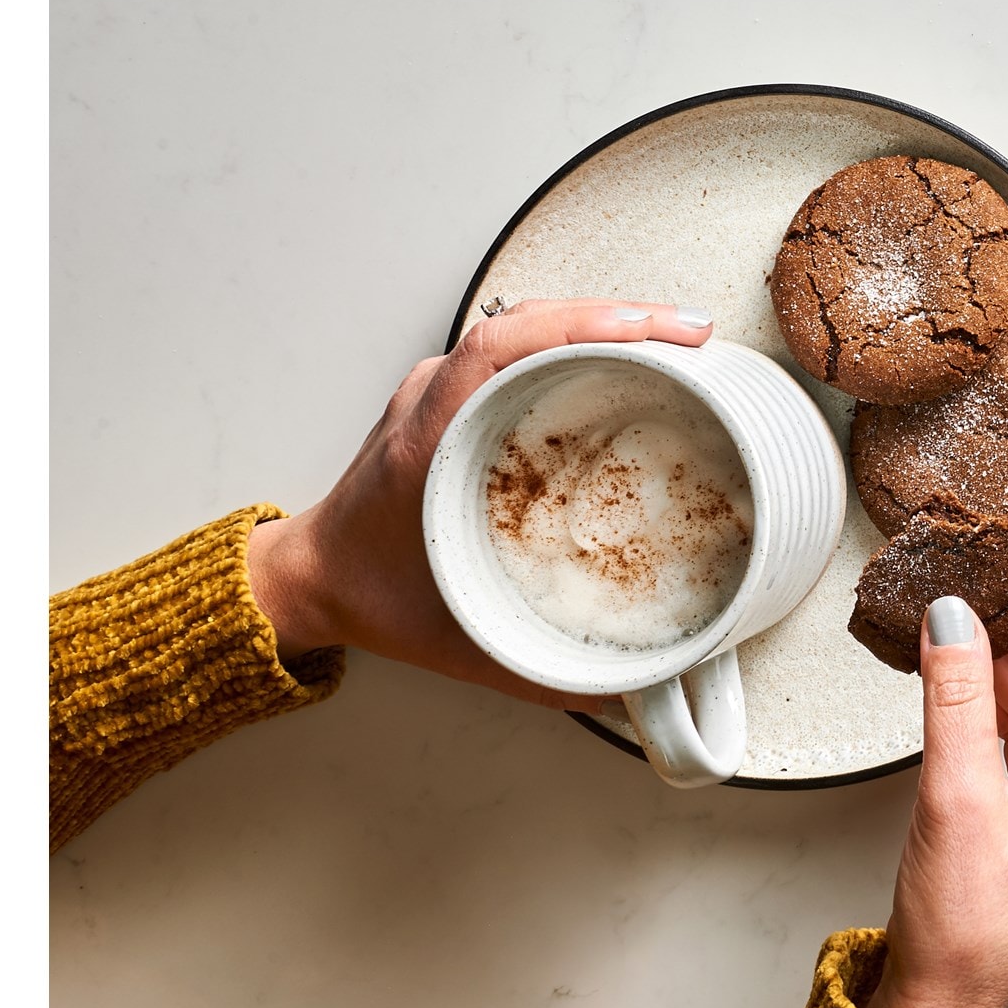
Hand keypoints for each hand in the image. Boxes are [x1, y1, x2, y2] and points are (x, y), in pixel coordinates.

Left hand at [241, 298, 714, 706]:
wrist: (313, 580)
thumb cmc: (377, 600)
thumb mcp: (466, 643)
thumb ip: (548, 675)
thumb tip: (639, 690)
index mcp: (428, 442)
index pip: (502, 346)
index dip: (586, 325)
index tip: (657, 333)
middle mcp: (432, 401)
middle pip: (529, 322)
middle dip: (621, 317)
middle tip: (694, 334)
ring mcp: (439, 389)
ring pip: (527, 326)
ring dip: (604, 323)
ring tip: (675, 338)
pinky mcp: (451, 394)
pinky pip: (519, 347)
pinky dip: (578, 341)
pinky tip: (624, 358)